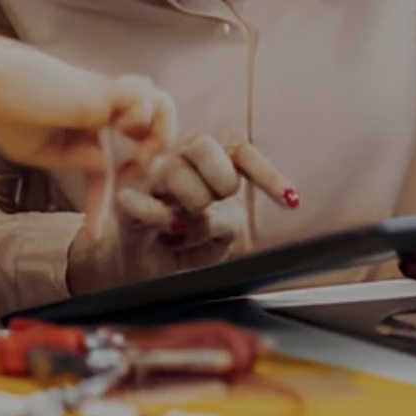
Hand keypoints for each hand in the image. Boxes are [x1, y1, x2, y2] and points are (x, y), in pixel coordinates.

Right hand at [0, 58, 176, 237]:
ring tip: (138, 161)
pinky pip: (146, 103)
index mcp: (81, 121)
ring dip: (159, 137)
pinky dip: (144, 123)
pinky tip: (121, 139)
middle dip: (155, 156)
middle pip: (152, 125)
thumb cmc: (4, 112)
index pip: (105, 161)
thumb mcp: (37, 151)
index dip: (101, 201)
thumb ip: (73, 161)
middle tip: (132, 180)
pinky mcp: (104, 92)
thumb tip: (106, 163)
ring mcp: (105, 98)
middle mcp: (99, 107)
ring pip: (160, 108)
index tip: (93, 234)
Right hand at [67, 136, 298, 296]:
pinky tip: (164, 234)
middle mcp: (175, 159)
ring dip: (188, 210)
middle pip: (203, 145)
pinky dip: (158, 218)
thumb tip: (220, 217)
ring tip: (181, 234)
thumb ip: (228, 221)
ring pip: (174, 171)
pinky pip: (142, 201)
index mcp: (203, 164)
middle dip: (218, 180)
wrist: (135, 270)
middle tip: (211, 207)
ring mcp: (146, 176)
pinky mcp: (124, 198)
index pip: (238, 152)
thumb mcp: (217, 238)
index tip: (291, 202)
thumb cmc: (180, 247)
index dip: (267, 174)